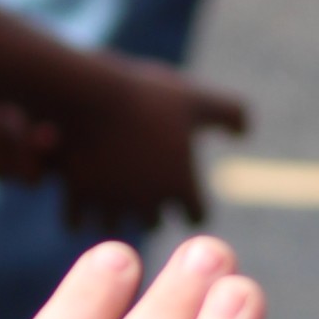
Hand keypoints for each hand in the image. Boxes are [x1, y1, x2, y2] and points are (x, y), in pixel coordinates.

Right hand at [50, 53, 248, 228]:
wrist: (87, 93)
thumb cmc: (147, 95)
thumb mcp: (195, 98)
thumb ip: (229, 114)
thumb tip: (244, 133)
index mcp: (180, 186)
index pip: (196, 215)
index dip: (191, 203)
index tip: (184, 194)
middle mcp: (147, 204)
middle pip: (153, 222)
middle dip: (150, 209)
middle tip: (146, 191)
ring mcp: (109, 204)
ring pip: (114, 226)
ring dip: (113, 215)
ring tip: (110, 198)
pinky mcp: (75, 198)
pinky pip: (76, 220)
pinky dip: (78, 214)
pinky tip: (80, 200)